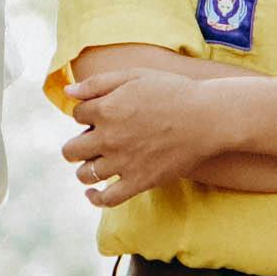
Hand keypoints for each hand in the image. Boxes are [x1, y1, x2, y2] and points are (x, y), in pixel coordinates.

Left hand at [65, 66, 245, 206]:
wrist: (208, 118)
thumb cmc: (173, 92)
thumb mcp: (134, 76)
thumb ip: (98, 83)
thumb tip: (68, 93)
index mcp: (106, 109)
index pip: (77, 115)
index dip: (87, 113)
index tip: (101, 114)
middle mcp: (109, 138)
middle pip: (72, 149)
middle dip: (77, 144)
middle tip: (90, 142)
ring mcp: (123, 162)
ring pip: (85, 174)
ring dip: (86, 169)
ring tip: (96, 163)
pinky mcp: (139, 182)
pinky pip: (107, 199)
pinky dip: (95, 198)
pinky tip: (92, 192)